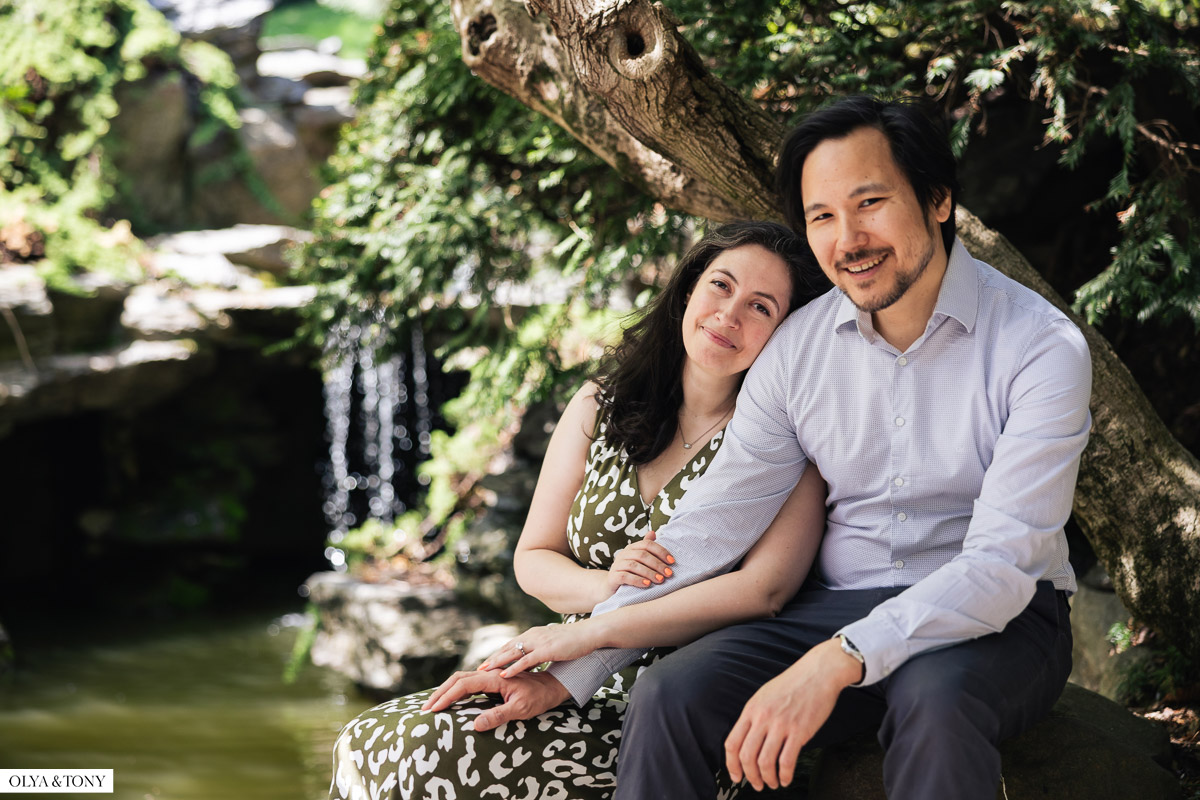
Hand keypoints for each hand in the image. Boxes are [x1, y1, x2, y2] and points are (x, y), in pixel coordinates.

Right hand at [421, 669, 570, 731]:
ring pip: (461, 680)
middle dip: (440, 693)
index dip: (447, 696)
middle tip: (425, 709)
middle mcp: (489, 674)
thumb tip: (475, 725)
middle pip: (457, 679)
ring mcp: (489, 677)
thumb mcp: (521, 709)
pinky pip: (468, 684)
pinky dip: (455, 692)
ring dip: (445, 692)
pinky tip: (449, 701)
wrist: (551, 686)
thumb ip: (499, 716)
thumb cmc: (538, 697)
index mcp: (494, 678)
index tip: (434, 709)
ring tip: (432, 705)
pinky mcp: (491, 682)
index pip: (463, 684)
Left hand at [479, 621, 600, 676]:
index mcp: (533, 635)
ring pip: (512, 652)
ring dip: (496, 662)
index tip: (485, 664)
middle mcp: (532, 636)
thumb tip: (529, 663)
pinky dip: (513, 667)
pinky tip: (504, 674)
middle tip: (477, 669)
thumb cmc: (573, 640)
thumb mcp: (552, 644)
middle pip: (507, 648)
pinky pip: (526, 660)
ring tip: (483, 670)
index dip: (497, 655)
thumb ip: (539, 651)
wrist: (590, 632)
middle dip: (492, 659)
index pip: (510, 645)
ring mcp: (539, 642)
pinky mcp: (547, 650)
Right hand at [607, 530, 674, 593]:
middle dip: (657, 564)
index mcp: (631, 548)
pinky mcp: (613, 577)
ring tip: (660, 580)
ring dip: (649, 573)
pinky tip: (647, 584)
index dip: (661, 551)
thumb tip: (653, 532)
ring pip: (634, 565)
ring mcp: (617, 565)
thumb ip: (646, 548)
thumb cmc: (629, 573)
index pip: (647, 544)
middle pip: (642, 555)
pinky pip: (625, 577)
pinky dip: (637, 580)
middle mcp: (623, 554)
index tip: (672, 562)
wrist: (611, 588)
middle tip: (669, 573)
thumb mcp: (638, 561)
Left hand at [724, 639, 861, 790]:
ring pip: (765, 762)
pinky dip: (784, 775)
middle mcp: (763, 718)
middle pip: (746, 756)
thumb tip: (747, 740)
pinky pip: (787, 761)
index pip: (732, 743)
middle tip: (756, 784)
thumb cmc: (793, 684)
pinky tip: (786, 779)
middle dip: (749, 776)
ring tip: (772, 783)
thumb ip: (755, 716)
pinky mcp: (800, 731)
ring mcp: (781, 725)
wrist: (818, 673)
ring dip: (767, 779)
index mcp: (751, 709)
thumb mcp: (765, 696)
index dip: (731, 765)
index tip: (736, 776)